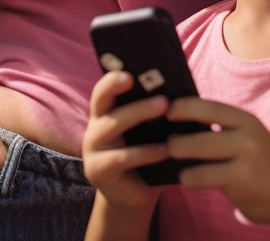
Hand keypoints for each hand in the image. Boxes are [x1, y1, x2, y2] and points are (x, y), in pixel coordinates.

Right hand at [82, 71, 168, 211]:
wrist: (133, 194)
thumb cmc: (144, 152)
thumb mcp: (145, 129)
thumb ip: (151, 109)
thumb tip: (176, 86)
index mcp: (105, 111)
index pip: (103, 89)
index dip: (113, 79)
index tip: (130, 74)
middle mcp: (95, 126)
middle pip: (104, 101)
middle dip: (129, 93)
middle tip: (162, 97)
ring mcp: (93, 149)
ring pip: (113, 125)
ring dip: (140, 114)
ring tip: (165, 108)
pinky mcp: (99, 170)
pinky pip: (122, 157)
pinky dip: (146, 152)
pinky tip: (166, 149)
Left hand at [166, 97, 269, 226]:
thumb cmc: (262, 163)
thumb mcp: (249, 137)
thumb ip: (224, 129)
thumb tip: (183, 122)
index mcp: (246, 120)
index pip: (209, 107)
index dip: (184, 107)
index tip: (167, 111)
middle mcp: (247, 136)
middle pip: (200, 136)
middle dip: (176, 141)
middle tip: (168, 144)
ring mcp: (244, 160)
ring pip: (198, 158)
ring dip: (179, 160)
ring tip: (174, 162)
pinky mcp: (240, 182)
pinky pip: (202, 178)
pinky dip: (189, 178)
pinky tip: (187, 179)